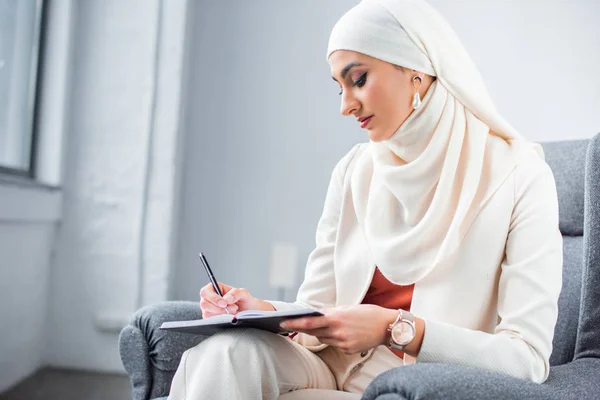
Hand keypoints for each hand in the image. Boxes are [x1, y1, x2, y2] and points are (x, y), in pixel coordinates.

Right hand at [199, 282, 274, 317]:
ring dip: (222, 315)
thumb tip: (226, 298)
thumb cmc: (244, 301)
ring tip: (233, 312)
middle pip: (204, 304)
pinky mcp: (210, 319)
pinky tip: (229, 317)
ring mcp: (208, 310)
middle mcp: (209, 299)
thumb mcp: (243, 293)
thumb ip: (236, 292)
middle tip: (232, 309)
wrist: (248, 312)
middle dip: (218, 308)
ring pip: (207, 314)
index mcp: (214, 289)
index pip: (205, 292)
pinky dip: (221, 320)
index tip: (224, 303)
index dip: (213, 298)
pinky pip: (211, 322)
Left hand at [280, 305, 397, 354]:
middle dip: (303, 328)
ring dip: (321, 333)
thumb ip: (332, 313)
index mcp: (336, 317)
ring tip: (327, 325)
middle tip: (289, 324)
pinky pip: (335, 344)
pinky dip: (335, 338)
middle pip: (314, 332)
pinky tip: (345, 333)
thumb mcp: (348, 308)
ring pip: (324, 339)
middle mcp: (337, 331)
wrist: (387, 326)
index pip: (309, 322)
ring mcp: (342, 342)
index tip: (283, 322)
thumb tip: (319, 316)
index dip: (294, 323)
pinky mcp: (348, 350)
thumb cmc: (368, 313)